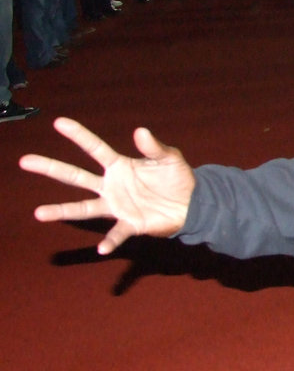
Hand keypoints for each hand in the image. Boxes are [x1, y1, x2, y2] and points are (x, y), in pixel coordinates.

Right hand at [23, 118, 195, 254]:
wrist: (191, 203)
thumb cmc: (177, 178)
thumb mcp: (169, 158)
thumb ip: (154, 147)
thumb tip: (140, 131)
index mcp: (120, 166)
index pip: (94, 148)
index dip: (78, 135)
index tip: (59, 123)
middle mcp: (112, 186)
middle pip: (76, 176)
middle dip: (51, 168)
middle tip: (25, 161)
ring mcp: (117, 206)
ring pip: (83, 208)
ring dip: (62, 211)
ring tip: (39, 213)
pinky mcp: (130, 224)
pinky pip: (117, 233)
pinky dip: (110, 241)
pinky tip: (102, 247)